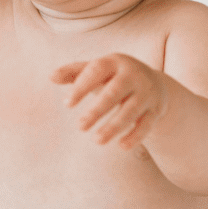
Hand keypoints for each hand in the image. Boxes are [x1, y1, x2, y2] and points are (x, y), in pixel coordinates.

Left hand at [51, 53, 167, 148]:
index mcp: (115, 62)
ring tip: (97, 140)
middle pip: (115, 92)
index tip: (67, 104)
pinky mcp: (155, 110)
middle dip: (98, 110)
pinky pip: (147, 124)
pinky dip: (135, 136)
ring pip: (131, 110)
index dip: (82, 86)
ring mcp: (146, 92)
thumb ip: (74, 73)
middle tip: (80, 127)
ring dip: (114, 126)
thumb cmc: (114, 77)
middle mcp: (133, 75)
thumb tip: (51, 77)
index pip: (96, 70)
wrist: (154, 83)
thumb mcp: (97, 71)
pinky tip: (121, 146)